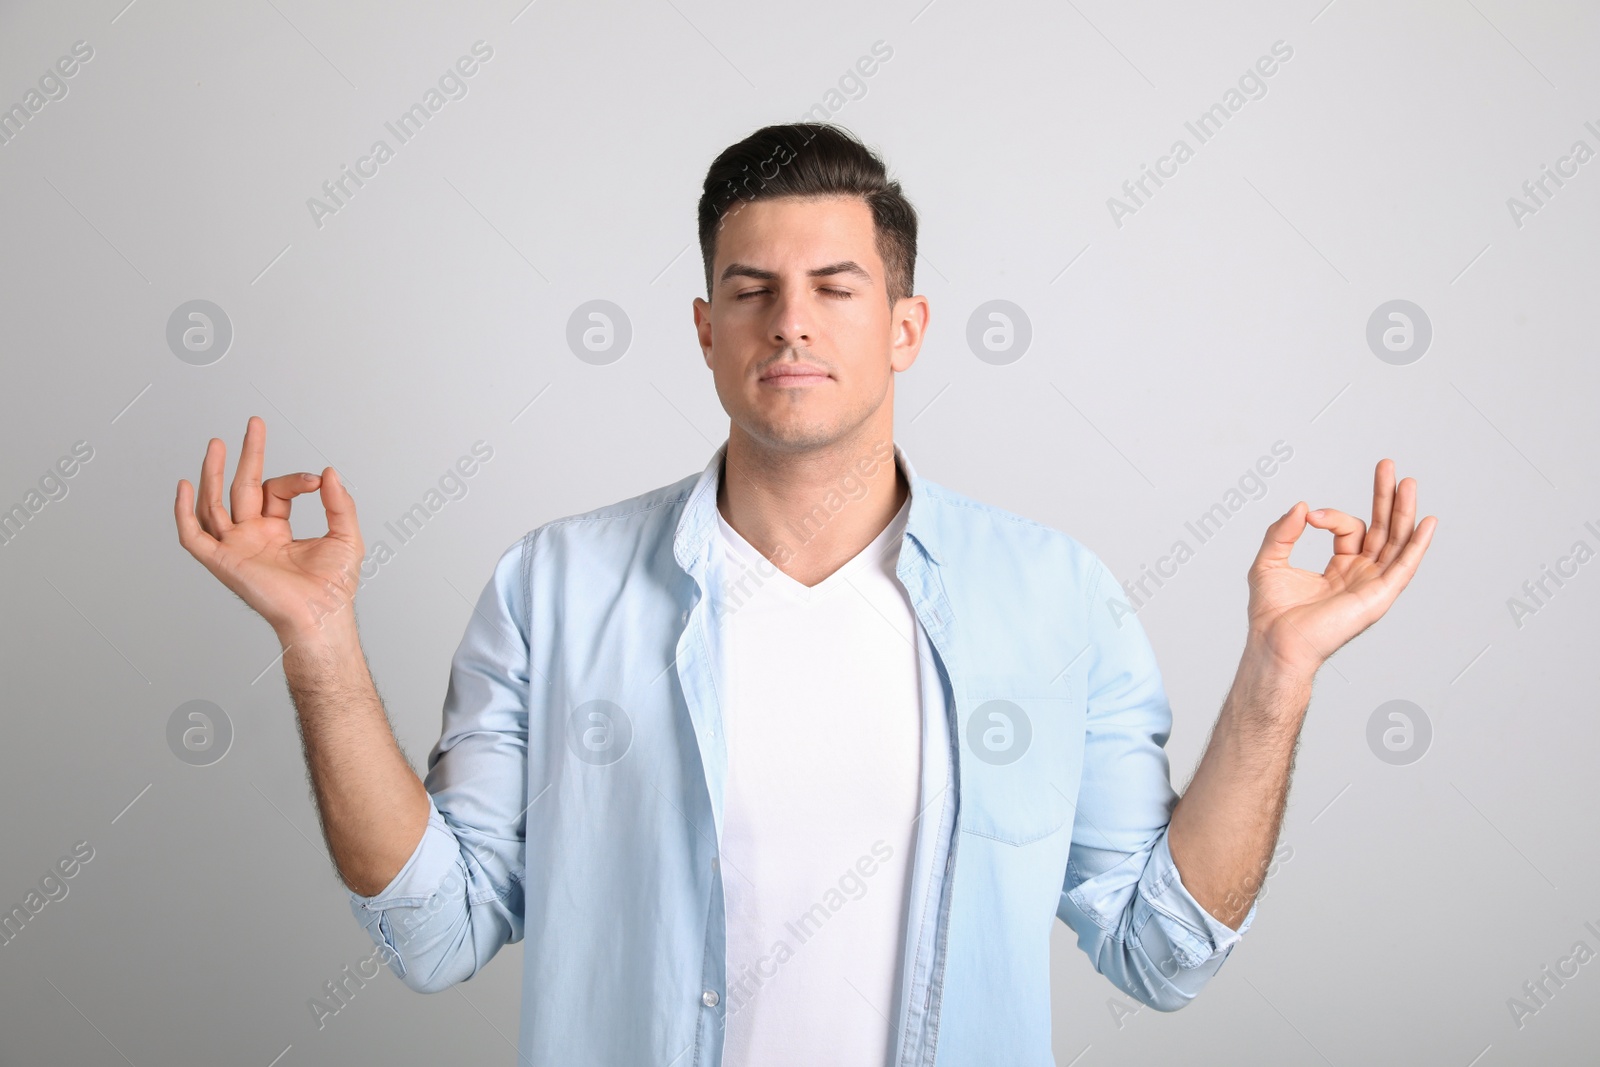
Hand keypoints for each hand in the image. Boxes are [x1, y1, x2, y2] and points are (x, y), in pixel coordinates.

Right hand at [174, 416, 363, 642]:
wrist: (323, 616)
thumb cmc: (334, 587)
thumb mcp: (345, 536)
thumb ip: (339, 503)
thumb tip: (328, 471)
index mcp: (277, 531)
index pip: (276, 491)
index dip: (294, 479)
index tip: (316, 481)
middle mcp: (252, 537)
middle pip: (241, 487)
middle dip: (248, 455)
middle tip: (255, 423)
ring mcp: (235, 548)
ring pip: (214, 504)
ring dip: (212, 473)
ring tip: (217, 442)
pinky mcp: (223, 562)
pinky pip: (193, 536)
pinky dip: (184, 512)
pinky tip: (184, 486)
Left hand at [1245, 458, 1436, 678]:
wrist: (1275, 642)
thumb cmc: (1271, 612)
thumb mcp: (1269, 561)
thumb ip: (1283, 532)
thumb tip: (1301, 506)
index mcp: (1340, 568)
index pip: (1349, 529)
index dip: (1331, 516)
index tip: (1309, 517)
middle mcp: (1360, 575)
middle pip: (1382, 530)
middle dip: (1385, 497)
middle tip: (1388, 465)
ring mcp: (1371, 586)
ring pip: (1395, 542)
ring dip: (1403, 511)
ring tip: (1408, 482)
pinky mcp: (1377, 597)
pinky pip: (1403, 568)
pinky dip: (1417, 545)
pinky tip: (1427, 523)